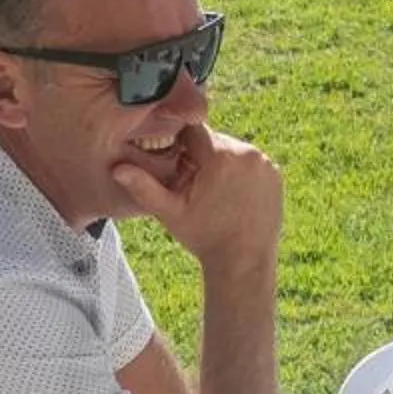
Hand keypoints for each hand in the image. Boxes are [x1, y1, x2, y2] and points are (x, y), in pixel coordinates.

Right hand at [111, 122, 283, 270]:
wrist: (245, 262)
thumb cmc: (204, 237)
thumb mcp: (170, 212)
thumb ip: (143, 186)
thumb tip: (116, 168)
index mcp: (220, 156)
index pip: (192, 131)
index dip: (178, 143)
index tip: (174, 161)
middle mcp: (246, 152)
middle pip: (213, 140)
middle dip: (200, 156)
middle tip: (192, 184)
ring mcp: (264, 163)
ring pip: (232, 150)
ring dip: (220, 163)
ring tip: (213, 193)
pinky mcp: (276, 174)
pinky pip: (250, 163)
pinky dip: (240, 172)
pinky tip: (231, 195)